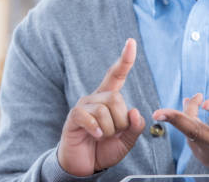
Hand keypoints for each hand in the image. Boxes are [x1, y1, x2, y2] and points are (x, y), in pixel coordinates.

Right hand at [58, 38, 145, 175]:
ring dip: (110, 130)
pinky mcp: (74, 117)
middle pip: (116, 98)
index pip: (117, 75)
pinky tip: (96, 136)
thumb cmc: (104, 149)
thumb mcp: (126, 141)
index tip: (131, 42)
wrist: (84, 166)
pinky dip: (96, 130)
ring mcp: (83, 106)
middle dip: (121, 121)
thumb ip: (134, 127)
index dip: (125, 59)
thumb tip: (134, 111)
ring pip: (104, 110)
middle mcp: (95, 98)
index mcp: (108, 99)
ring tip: (103, 137)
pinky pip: (88, 117)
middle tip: (113, 134)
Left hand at [152, 71, 208, 172]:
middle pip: (195, 132)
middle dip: (176, 120)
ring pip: (189, 129)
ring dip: (187, 111)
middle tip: (158, 113)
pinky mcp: (201, 155)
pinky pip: (189, 134)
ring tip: (194, 99)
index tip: (206, 102)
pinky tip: (194, 109)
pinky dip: (188, 119)